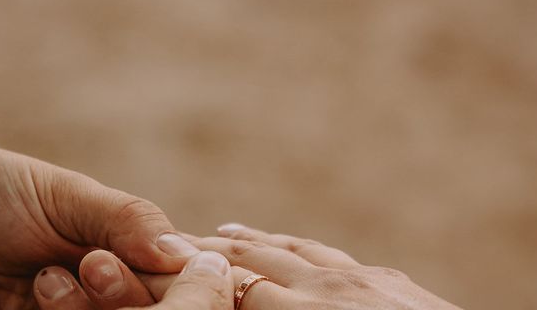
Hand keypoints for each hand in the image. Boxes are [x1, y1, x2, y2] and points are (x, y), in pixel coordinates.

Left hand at [0, 126, 198, 308]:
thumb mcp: (66, 194)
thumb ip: (128, 219)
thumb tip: (185, 254)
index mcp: (122, 244)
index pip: (176, 270)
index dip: (183, 277)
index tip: (167, 272)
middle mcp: (104, 286)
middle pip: (152, 309)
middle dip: (128, 295)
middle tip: (92, 264)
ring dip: (90, 309)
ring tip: (46, 278)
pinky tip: (34, 293)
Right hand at [139, 224, 462, 309]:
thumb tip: (244, 302)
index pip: (231, 290)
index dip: (188, 280)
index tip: (154, 272)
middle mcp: (328, 288)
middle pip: (250, 260)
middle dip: (203, 251)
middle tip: (165, 246)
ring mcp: (357, 277)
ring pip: (284, 249)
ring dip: (242, 241)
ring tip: (210, 233)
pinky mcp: (382, 277)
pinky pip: (321, 251)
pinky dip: (286, 242)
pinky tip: (273, 238)